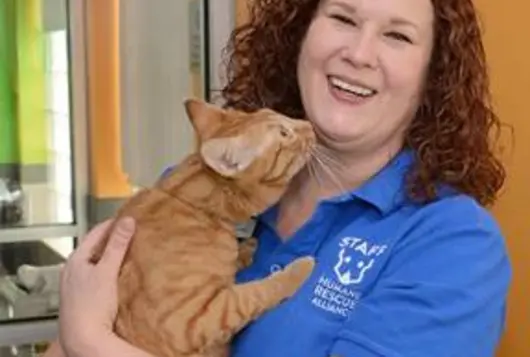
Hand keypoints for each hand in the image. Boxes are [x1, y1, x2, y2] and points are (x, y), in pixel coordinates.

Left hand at [58, 217, 135, 356]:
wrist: (84, 339)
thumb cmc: (90, 306)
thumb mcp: (107, 270)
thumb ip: (117, 245)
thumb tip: (127, 222)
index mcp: (75, 260)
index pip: (94, 233)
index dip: (111, 224)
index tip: (126, 218)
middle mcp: (72, 272)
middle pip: (95, 249)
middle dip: (112, 241)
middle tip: (131, 234)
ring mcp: (77, 287)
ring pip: (97, 265)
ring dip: (111, 258)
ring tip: (128, 254)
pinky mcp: (84, 300)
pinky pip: (99, 279)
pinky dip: (110, 273)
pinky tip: (120, 278)